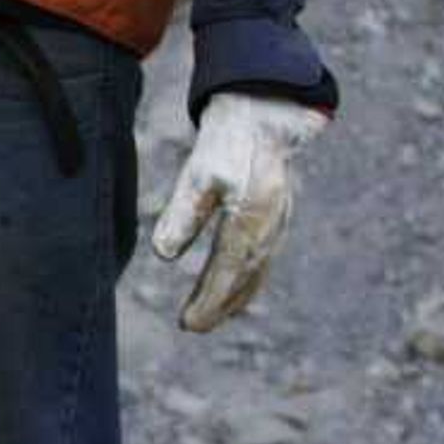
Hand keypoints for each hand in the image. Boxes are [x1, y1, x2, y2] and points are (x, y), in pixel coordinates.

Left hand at [148, 91, 324, 333]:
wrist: (264, 117)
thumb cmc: (226, 145)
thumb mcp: (198, 176)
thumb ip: (182, 215)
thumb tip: (164, 256)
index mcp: (249, 220)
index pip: (226, 272)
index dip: (208, 301)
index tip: (188, 324)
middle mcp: (270, 228)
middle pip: (244, 280)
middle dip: (219, 306)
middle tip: (192, 327)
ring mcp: (279, 225)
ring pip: (257, 272)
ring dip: (234, 298)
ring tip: (209, 318)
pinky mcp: (278, 219)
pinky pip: (263, 260)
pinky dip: (248, 280)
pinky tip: (233, 289)